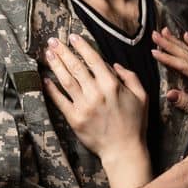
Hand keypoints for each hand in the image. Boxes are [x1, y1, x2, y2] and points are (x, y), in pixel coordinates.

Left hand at [42, 32, 149, 165]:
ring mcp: (84, 106)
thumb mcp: (142, 96)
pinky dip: (52, 89)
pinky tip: (45, 79)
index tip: (72, 36)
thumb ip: (130, 77)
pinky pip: (60, 101)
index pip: (93, 60)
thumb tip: (114, 64)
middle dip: (63, 52)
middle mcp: (96, 93)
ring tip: (48, 54)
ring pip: (66, 80)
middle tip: (53, 40)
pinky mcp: (74, 119)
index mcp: (112, 85)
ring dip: (56, 65)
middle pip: (76, 67)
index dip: (81, 46)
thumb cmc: (135, 123)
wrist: (124, 150)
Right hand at [151, 27, 187, 109]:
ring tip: (165, 30)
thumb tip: (169, 93)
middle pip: (186, 54)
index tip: (154, 52)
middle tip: (155, 34)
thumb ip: (185, 102)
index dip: (168, 58)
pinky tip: (186, 35)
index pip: (183, 65)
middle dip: (169, 44)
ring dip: (177, 41)